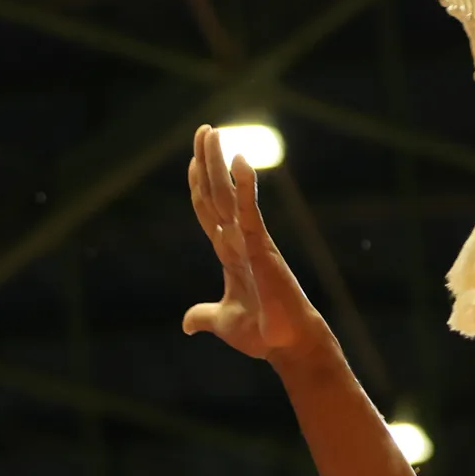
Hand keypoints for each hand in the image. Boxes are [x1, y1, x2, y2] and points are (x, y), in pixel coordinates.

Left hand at [182, 125, 315, 358]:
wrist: (288, 345)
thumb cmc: (263, 333)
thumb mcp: (223, 322)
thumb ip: (204, 316)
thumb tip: (187, 324)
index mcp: (230, 253)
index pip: (210, 212)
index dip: (199, 187)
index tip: (193, 162)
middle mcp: (239, 240)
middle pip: (217, 194)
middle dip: (207, 162)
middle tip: (203, 130)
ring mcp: (250, 241)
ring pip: (229, 195)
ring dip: (218, 163)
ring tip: (211, 134)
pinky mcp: (261, 247)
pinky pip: (249, 212)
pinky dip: (245, 187)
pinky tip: (239, 162)